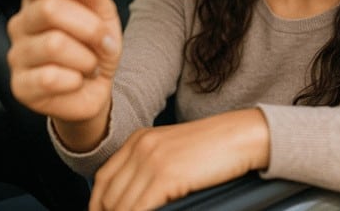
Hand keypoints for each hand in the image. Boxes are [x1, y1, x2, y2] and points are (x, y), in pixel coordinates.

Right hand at [6, 0, 122, 150]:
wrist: (93, 91)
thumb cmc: (94, 49)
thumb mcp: (102, 15)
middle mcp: (23, 22)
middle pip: (50, 8)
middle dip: (89, 26)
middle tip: (104, 41)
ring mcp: (17, 54)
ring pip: (54, 44)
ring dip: (86, 58)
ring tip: (89, 64)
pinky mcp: (20, 86)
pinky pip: (52, 77)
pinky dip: (76, 80)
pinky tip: (76, 81)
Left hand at [89, 108, 269, 210]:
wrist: (241, 136)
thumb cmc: (214, 147)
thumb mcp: (173, 150)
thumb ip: (149, 167)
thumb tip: (134, 200)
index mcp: (139, 139)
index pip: (103, 179)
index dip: (98, 205)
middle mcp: (140, 147)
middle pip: (108, 195)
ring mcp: (151, 161)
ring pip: (120, 206)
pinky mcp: (166, 176)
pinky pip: (139, 209)